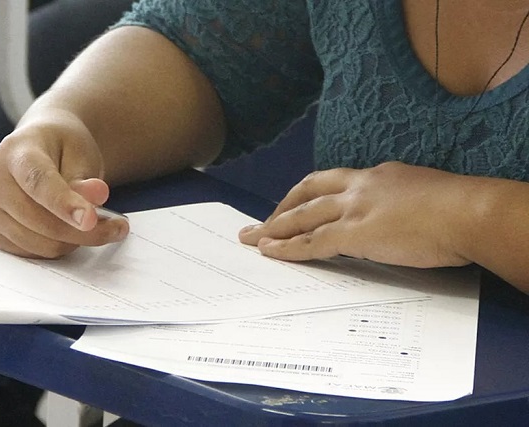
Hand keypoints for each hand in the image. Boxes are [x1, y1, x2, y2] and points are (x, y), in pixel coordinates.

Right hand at [0, 110, 128, 257]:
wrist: (39, 148)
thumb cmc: (61, 148)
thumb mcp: (80, 151)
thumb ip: (84, 176)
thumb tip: (95, 196)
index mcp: (16, 153)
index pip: (39, 182)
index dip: (65, 203)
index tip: (91, 219)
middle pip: (42, 221)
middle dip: (87, 231)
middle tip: (120, 226)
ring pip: (42, 244)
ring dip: (76, 241)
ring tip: (93, 223)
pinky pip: (34, 254)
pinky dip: (60, 247)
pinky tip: (70, 230)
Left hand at [239, 161, 470, 268]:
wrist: (468, 212)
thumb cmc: (456, 207)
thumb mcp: (419, 192)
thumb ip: (396, 200)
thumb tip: (388, 216)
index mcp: (375, 176)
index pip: (329, 182)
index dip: (305, 194)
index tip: (292, 203)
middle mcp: (358, 186)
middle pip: (306, 193)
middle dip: (281, 208)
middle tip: (262, 222)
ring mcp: (354, 209)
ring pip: (302, 217)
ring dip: (273, 228)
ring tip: (252, 238)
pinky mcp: (355, 234)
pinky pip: (311, 243)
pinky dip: (287, 248)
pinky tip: (270, 252)